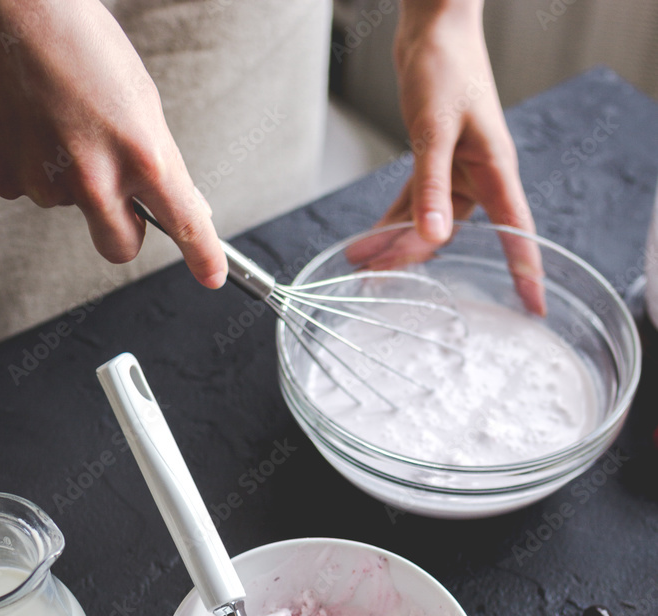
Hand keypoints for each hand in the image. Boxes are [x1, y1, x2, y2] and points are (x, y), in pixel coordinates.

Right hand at [0, 0, 226, 287]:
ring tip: (62, 120)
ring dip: (70, 178)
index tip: (211, 275)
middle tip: (119, 195)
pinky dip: (33, 163)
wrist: (15, 9)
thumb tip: (175, 202)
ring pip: (70, 205)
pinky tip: (33, 122)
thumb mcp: (140, 103)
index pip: (185, 223)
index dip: (203, 256)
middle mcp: (94, 176)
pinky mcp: (5, 176)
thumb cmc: (80, 43)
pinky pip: (29, 187)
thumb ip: (156, 159)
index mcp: (142, 155)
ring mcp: (46, 181)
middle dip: (124, 229)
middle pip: (120, 246)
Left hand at [380, 0, 543, 313]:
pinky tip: (369, 239)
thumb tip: (433, 238)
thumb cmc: (445, 65)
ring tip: (360, 262)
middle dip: (414, 258)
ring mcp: (455, 172)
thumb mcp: (434, 128)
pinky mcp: (433, 162)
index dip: (527, 272)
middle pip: (451, 235)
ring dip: (394, 242)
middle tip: (377, 277)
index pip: (518, 232)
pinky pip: (412, 204)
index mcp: (495, 170)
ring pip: (426, 223)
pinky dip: (391, 222)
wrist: (432, 24)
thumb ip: (431, 186)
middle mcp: (478, 177)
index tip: (534, 309)